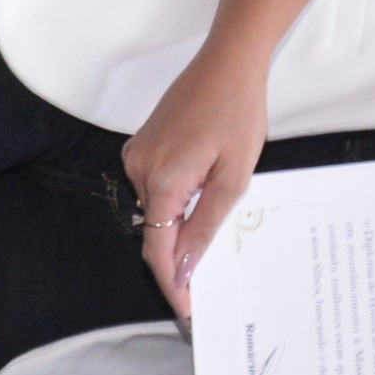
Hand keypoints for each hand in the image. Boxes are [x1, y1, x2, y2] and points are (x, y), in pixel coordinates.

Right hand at [122, 52, 269, 314]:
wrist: (227, 63)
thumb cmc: (237, 114)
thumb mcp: (233, 178)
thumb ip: (205, 226)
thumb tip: (183, 268)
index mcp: (162, 181)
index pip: (158, 249)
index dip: (171, 284)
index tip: (188, 310)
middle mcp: (139, 169)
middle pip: (155, 230)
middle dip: (180, 256)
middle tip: (211, 282)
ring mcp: (136, 155)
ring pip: (157, 209)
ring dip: (181, 223)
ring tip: (217, 219)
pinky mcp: (142, 145)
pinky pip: (156, 186)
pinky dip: (176, 199)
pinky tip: (204, 191)